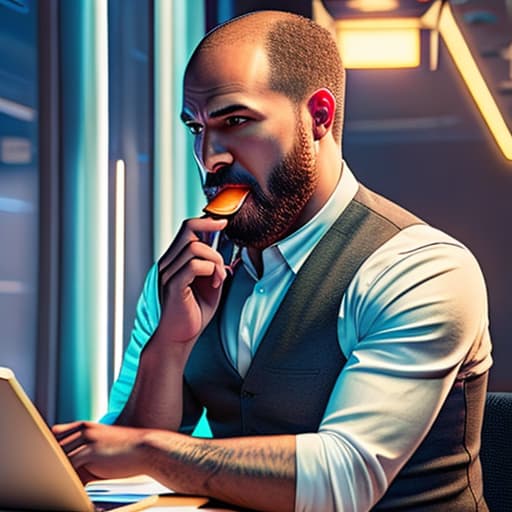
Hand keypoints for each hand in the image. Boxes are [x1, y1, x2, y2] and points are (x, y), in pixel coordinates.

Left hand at [52, 421, 148, 483]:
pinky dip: (64, 476)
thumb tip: (69, 475)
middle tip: (46, 475)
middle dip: (49, 461)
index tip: (46, 461)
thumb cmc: (125, 452)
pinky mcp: (90, 450)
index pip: (56, 434)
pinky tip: (65, 486)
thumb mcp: (102, 448)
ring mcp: (86, 438)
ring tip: (52, 483)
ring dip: (55, 470)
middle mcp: (84, 429)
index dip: (51, 448)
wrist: (145, 450)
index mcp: (85, 426)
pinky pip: (68, 465)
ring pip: (59, 455)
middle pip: (54, 445)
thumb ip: (83, 456)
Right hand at [157, 217, 227, 343]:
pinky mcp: (173, 285)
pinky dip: (210, 271)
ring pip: (195, 248)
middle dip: (211, 230)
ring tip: (219, 277)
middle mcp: (168, 262)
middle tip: (224, 243)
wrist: (179, 338)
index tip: (224, 222)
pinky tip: (214, 284)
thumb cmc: (194, 311)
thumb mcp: (210, 282)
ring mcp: (168, 273)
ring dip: (215, 260)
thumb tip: (227, 246)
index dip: (206, 221)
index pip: (187, 228)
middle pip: (188, 228)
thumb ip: (214, 264)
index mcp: (175, 259)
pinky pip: (194, 265)